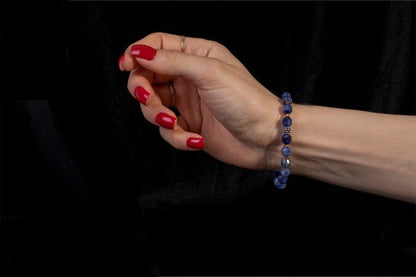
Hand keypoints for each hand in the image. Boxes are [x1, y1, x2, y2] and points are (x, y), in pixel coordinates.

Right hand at [119, 32, 282, 169]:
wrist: (266, 138)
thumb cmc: (246, 100)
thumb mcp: (209, 73)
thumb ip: (172, 61)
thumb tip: (140, 52)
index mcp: (196, 55)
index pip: (157, 46)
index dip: (137, 53)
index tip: (126, 65)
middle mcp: (189, 77)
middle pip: (147, 77)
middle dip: (143, 91)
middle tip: (148, 100)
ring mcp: (188, 102)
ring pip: (152, 106)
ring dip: (158, 118)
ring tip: (176, 124)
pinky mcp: (189, 126)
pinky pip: (168, 131)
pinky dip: (176, 137)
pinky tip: (196, 140)